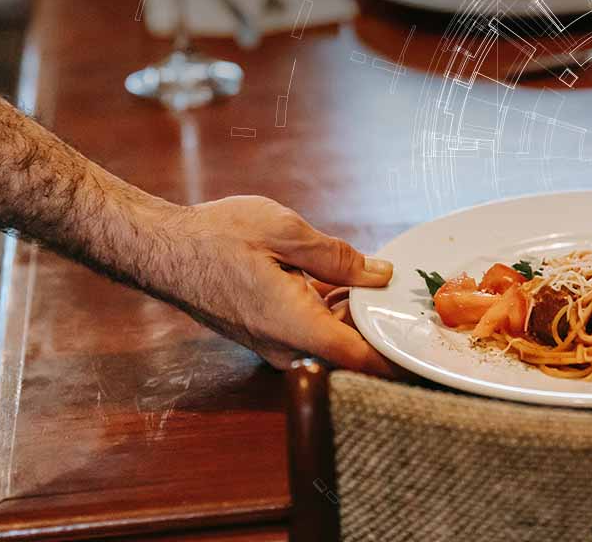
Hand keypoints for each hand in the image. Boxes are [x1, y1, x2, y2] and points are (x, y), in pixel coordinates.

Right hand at [163, 195, 397, 374]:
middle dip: (381, 326)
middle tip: (409, 296)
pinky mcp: (267, 337)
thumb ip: (338, 257)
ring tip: (375, 280)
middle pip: (352, 351)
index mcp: (295, 325)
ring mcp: (274, 346)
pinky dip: (331, 312)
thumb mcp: (285, 231)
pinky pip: (312, 334)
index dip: (399, 359)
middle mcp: (286, 347)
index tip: (428, 353)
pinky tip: (338, 281)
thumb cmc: (216, 237)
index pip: (362, 360)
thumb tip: (381, 274)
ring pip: (332, 341)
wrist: (163, 250)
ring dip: (355, 315)